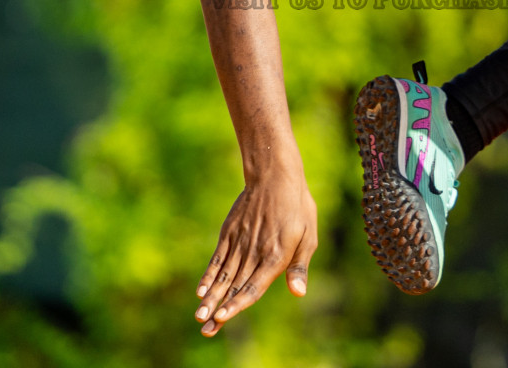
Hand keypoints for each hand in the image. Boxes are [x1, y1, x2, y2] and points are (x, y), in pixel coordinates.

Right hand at [194, 170, 317, 335]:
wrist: (274, 175)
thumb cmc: (297, 208)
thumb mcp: (308, 236)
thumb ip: (299, 266)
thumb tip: (298, 293)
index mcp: (275, 255)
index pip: (254, 286)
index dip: (238, 304)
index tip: (223, 318)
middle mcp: (255, 251)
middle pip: (234, 285)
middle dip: (220, 310)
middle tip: (206, 331)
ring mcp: (240, 242)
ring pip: (223, 275)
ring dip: (211, 297)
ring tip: (199, 316)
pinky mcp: (229, 232)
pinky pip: (217, 258)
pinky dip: (208, 275)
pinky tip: (200, 291)